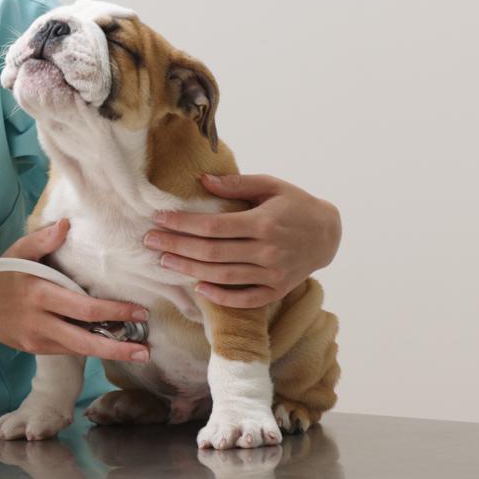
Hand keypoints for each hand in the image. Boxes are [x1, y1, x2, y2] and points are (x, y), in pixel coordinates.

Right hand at [0, 218, 150, 362]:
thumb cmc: (2, 275)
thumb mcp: (18, 252)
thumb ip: (43, 239)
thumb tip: (66, 224)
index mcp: (40, 294)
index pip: (84, 309)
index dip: (114, 312)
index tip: (139, 311)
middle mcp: (40, 321)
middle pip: (84, 340)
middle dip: (118, 348)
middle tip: (145, 350)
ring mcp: (37, 339)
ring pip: (78, 350)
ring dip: (109, 353)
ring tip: (138, 353)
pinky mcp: (36, 349)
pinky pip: (67, 349)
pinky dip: (90, 347)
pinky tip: (110, 346)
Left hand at [143, 173, 341, 308]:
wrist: (329, 234)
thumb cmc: (296, 204)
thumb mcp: (271, 185)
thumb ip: (237, 184)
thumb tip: (203, 180)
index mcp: (263, 223)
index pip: (213, 226)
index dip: (183, 224)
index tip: (159, 219)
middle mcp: (267, 250)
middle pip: (212, 252)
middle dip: (176, 247)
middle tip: (150, 242)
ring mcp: (272, 274)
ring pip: (223, 276)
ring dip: (190, 270)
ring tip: (165, 262)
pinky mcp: (277, 290)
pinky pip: (245, 298)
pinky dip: (221, 296)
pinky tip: (199, 288)